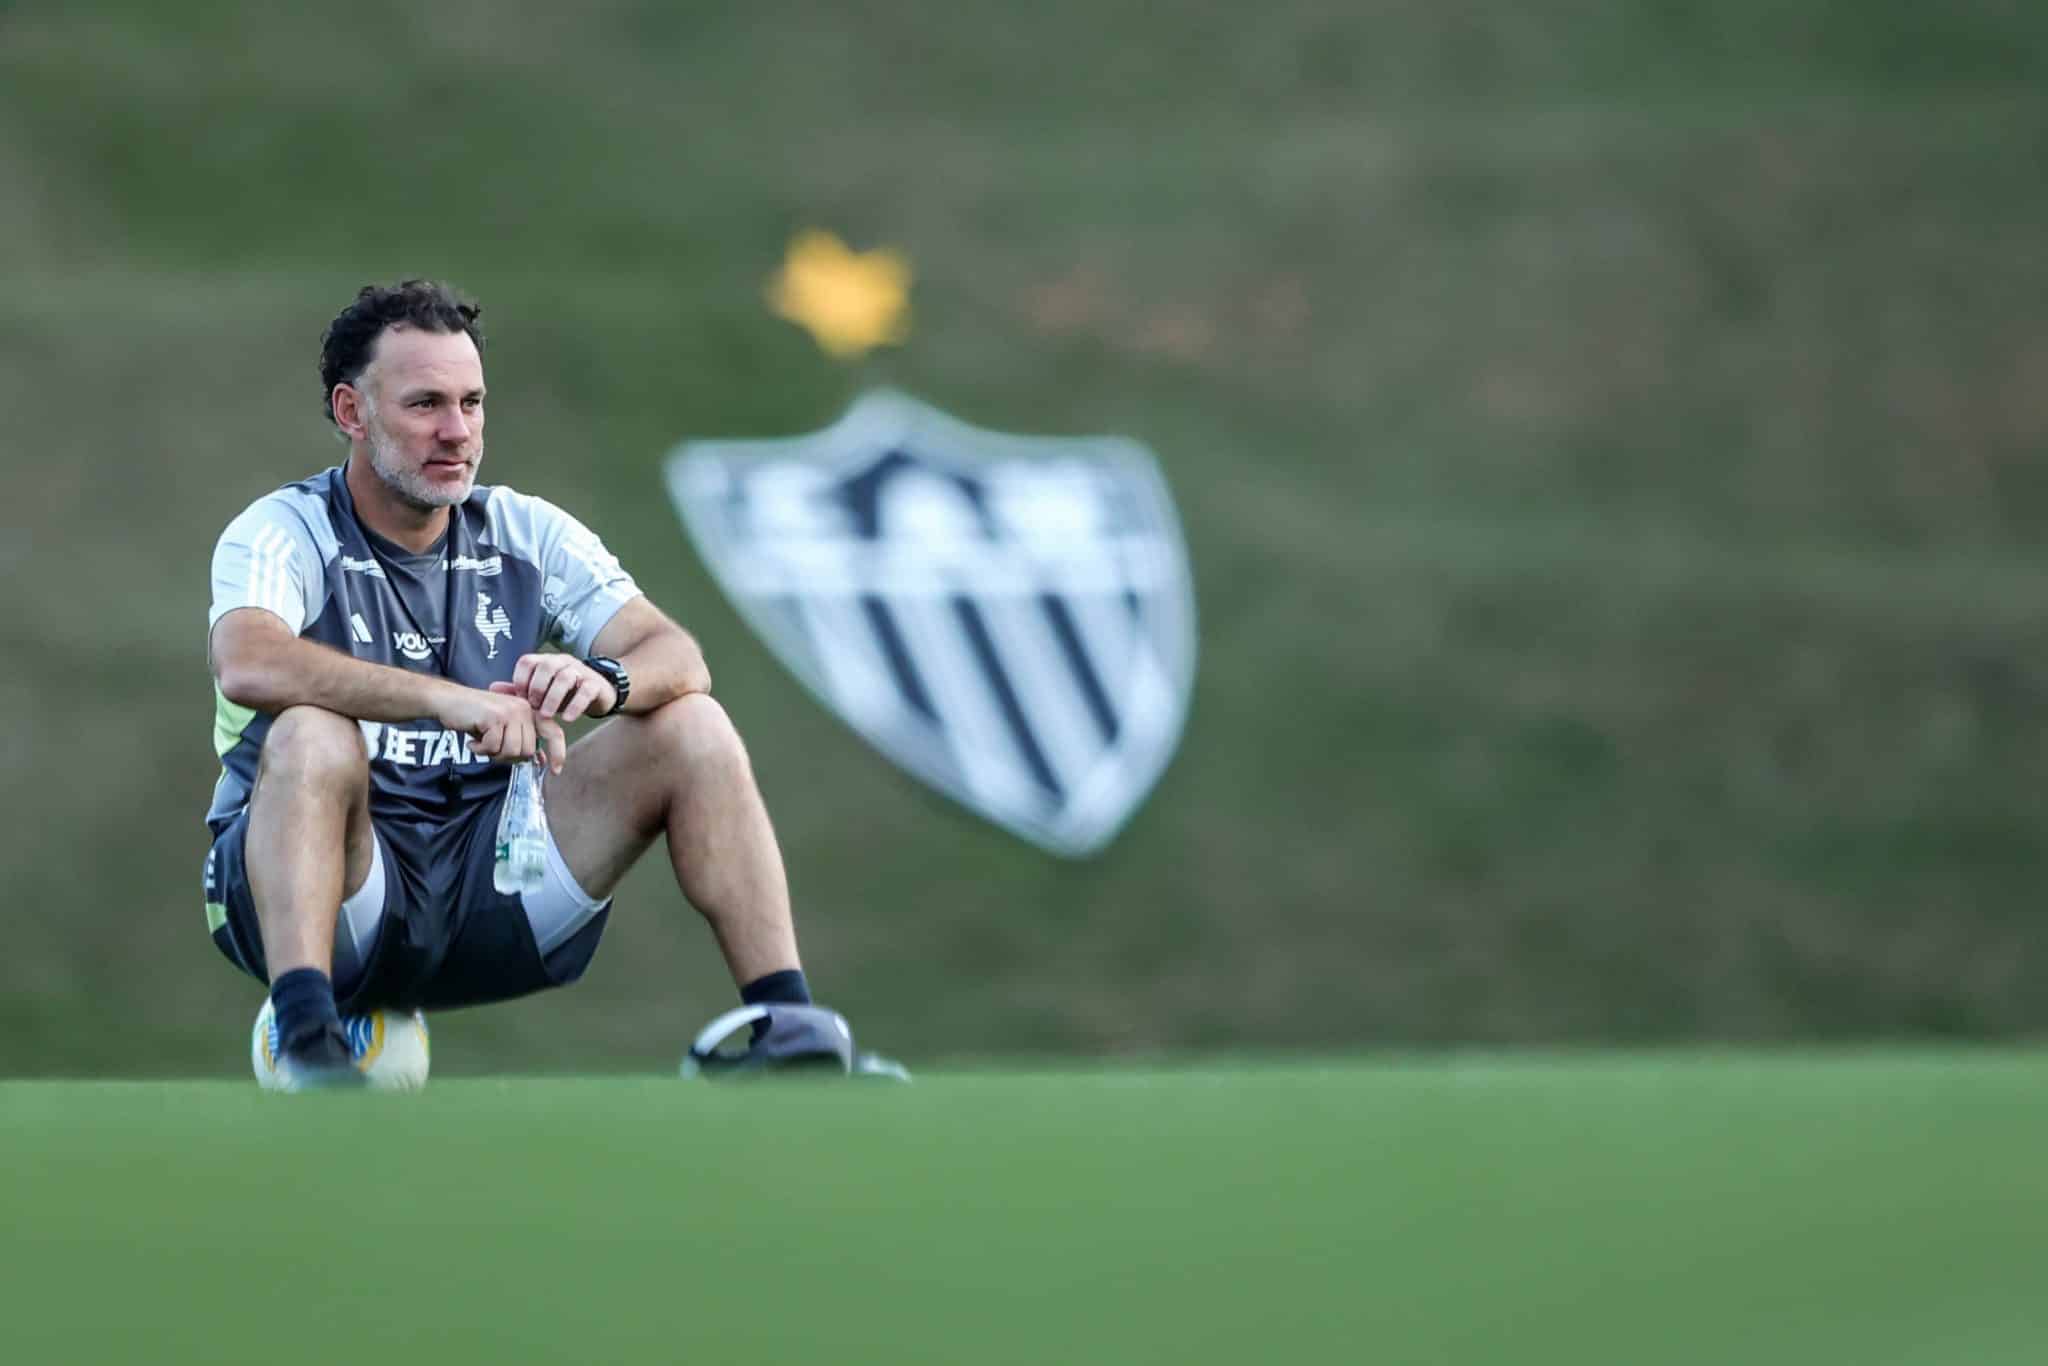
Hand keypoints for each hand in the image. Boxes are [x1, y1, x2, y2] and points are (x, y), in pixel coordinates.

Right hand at [437, 685, 566, 773]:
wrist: (447, 700)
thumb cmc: (475, 716)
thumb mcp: (503, 727)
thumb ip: (522, 739)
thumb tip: (540, 760)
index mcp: (529, 710)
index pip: (553, 732)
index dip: (558, 752)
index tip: (555, 770)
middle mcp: (524, 708)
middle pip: (527, 750)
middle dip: (508, 756)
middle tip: (491, 747)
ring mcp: (510, 711)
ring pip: (512, 751)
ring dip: (493, 753)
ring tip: (482, 741)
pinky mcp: (495, 717)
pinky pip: (493, 747)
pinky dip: (480, 749)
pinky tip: (473, 740)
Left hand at [506, 652, 616, 721]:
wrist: (598, 694)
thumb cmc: (564, 693)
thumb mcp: (541, 692)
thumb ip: (519, 690)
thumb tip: (493, 687)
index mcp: (546, 661)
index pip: (528, 661)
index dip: (520, 679)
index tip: (520, 699)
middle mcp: (563, 662)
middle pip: (547, 666)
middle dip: (537, 688)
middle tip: (533, 707)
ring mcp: (581, 672)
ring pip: (566, 677)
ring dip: (553, 697)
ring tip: (547, 715)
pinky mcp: (595, 684)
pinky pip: (586, 690)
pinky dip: (576, 705)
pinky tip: (567, 718)